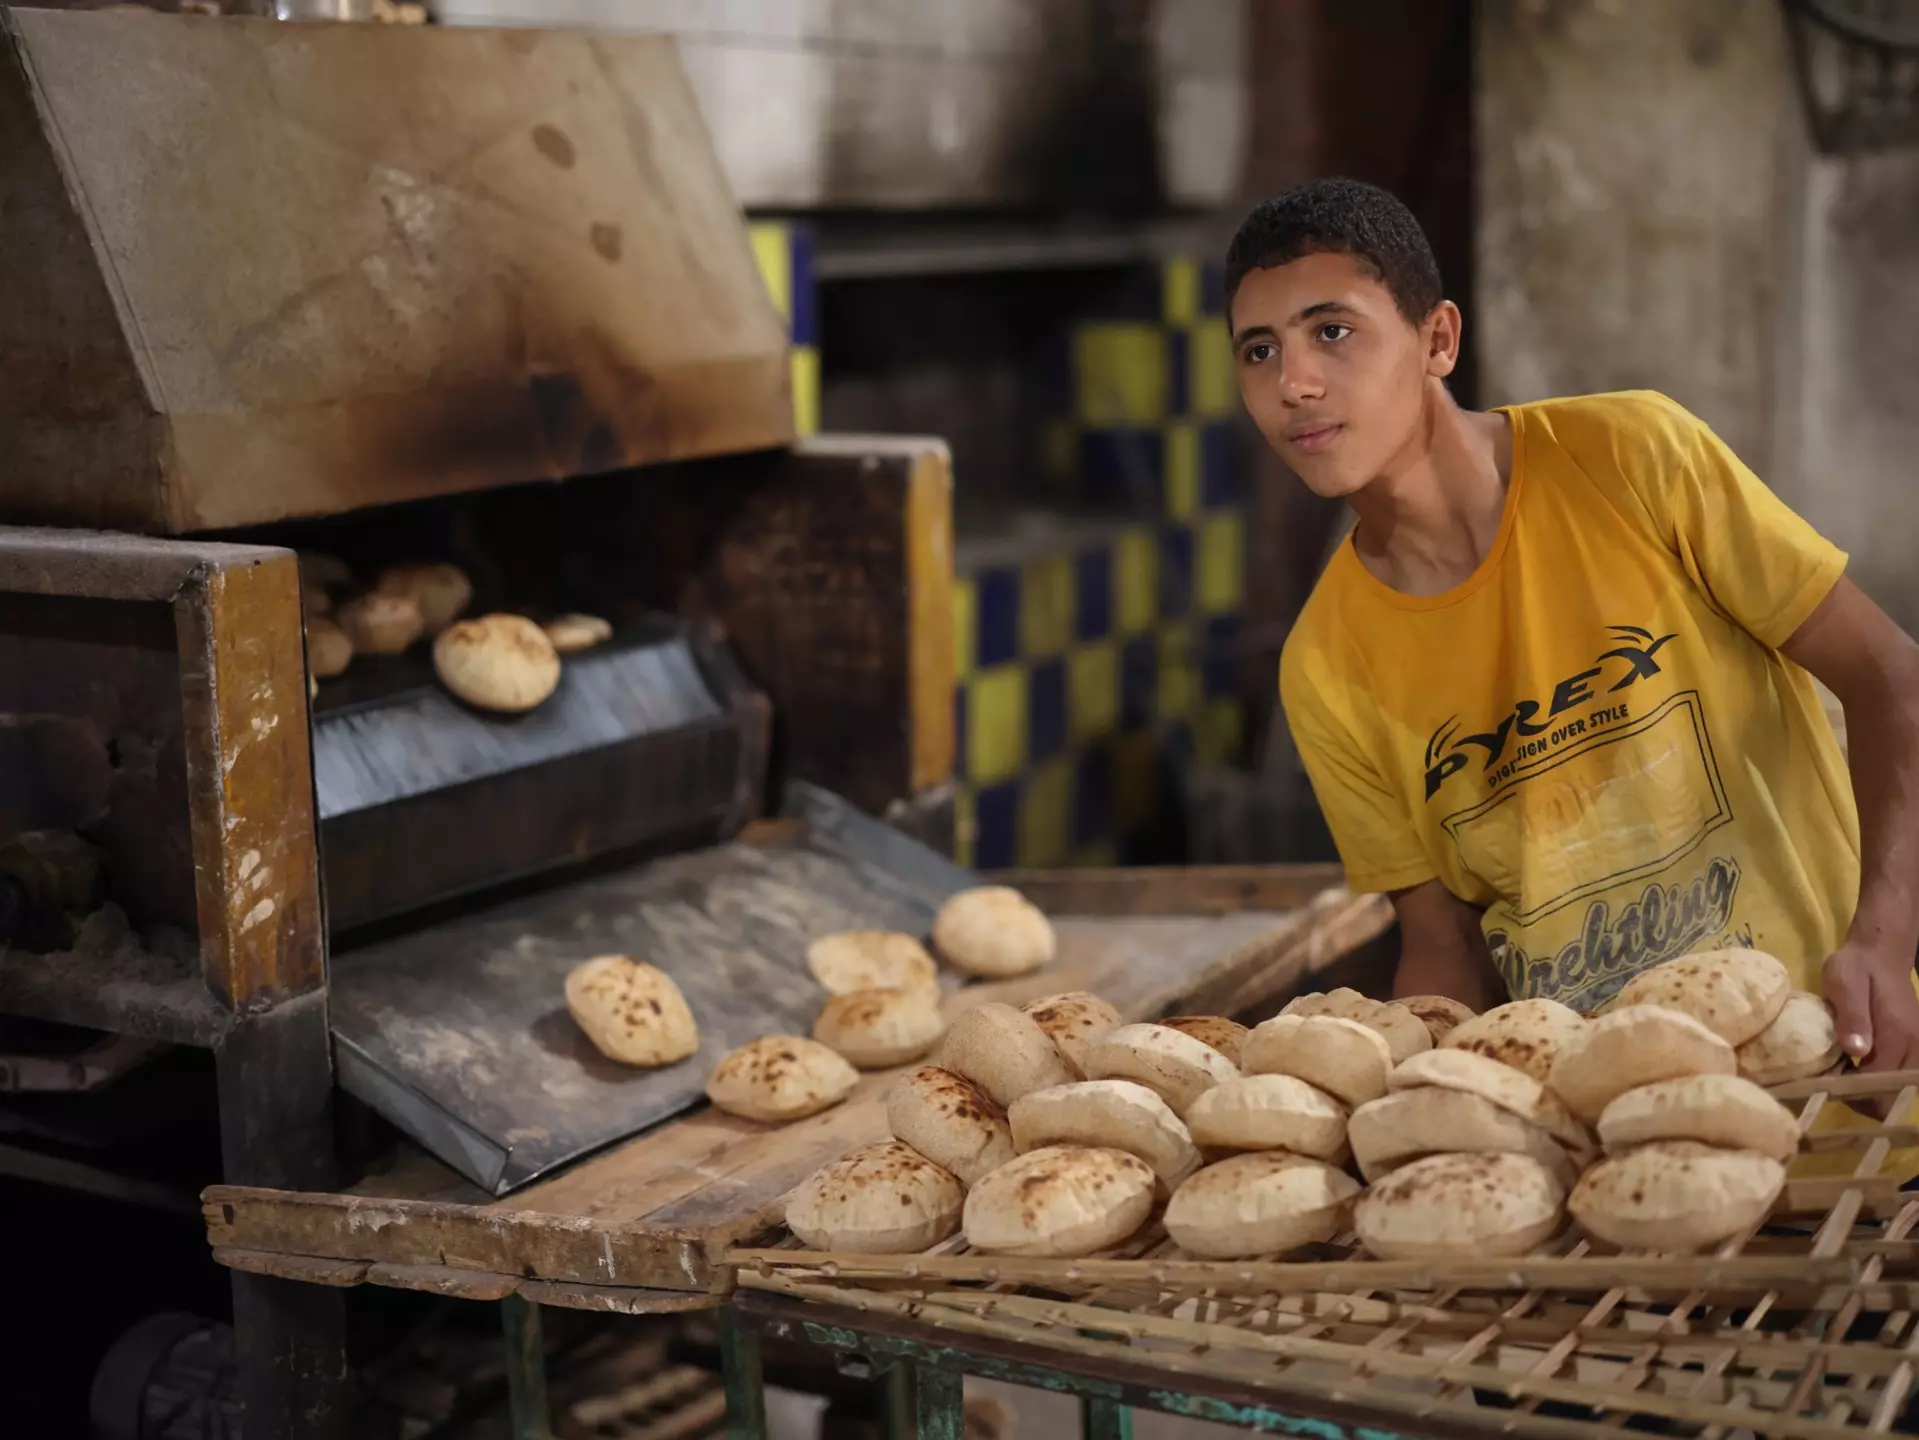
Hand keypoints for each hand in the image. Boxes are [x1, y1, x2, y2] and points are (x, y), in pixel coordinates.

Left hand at [1823, 941, 1918, 1117]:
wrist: (1880, 955)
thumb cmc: (1856, 968)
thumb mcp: (1844, 984)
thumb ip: (1851, 1017)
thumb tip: (1857, 1051)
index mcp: (1897, 1036)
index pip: (1878, 1086)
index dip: (1850, 1091)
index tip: (1824, 1082)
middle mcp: (1915, 1048)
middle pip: (1891, 1097)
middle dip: (1860, 1098)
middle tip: (1830, 1082)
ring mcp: (1918, 1050)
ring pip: (1896, 1092)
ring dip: (1868, 1091)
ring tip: (1840, 1075)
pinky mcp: (1914, 1048)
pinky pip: (1898, 1078)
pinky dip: (1877, 1081)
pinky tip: (1853, 1068)